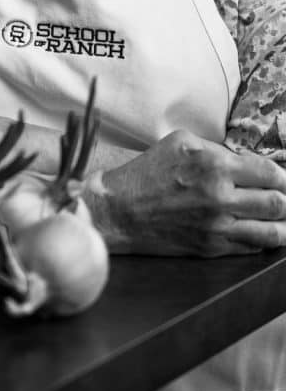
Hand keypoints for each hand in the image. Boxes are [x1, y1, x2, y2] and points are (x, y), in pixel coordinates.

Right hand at [88, 129, 285, 255]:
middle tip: (284, 197)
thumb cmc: (148, 172)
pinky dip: (265, 240)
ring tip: (284, 219)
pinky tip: (266, 233)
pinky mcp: (212, 248)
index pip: (269, 173)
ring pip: (272, 231)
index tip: (281, 178)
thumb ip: (217, 148)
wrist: (121, 210)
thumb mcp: (181, 142)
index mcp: (214, 165)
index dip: (282, 176)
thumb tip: (245, 161)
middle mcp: (220, 197)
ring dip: (284, 224)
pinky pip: (252, 248)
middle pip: (277, 203)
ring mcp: (217, 226)